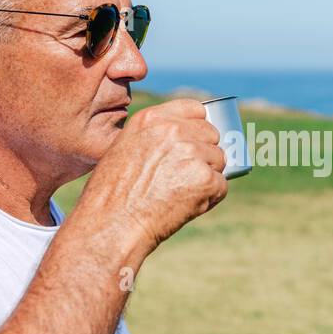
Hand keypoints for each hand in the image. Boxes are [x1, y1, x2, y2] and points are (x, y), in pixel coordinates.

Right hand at [75, 99, 227, 252]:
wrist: (112, 224)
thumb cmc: (111, 194)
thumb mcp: (124, 149)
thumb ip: (153, 138)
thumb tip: (183, 142)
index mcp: (152, 119)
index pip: (195, 109)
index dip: (198, 128)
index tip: (194, 141)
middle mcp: (174, 130)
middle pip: (211, 135)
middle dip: (204, 154)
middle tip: (183, 177)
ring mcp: (192, 153)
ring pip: (218, 161)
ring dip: (206, 177)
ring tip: (180, 194)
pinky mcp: (205, 179)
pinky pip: (221, 185)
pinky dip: (209, 198)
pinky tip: (186, 206)